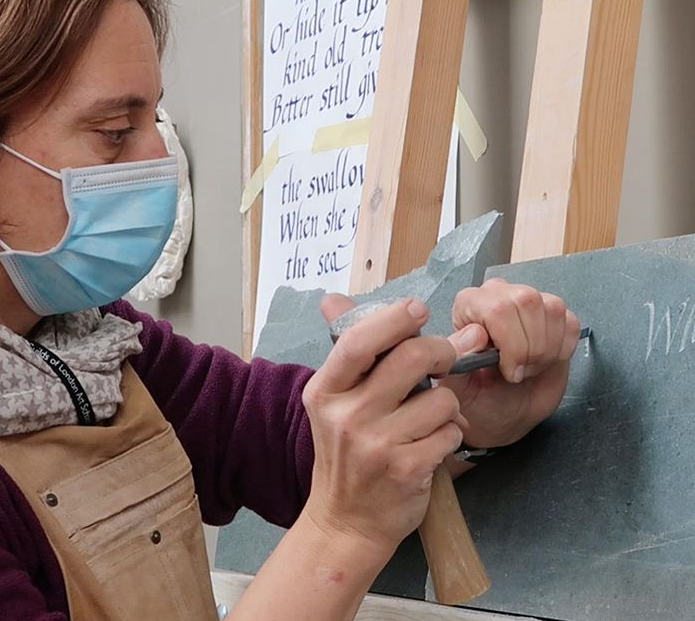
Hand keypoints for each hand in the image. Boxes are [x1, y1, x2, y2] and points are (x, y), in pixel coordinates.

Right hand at [301, 295, 464, 554]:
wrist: (345, 521)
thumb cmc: (346, 453)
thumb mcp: (335, 401)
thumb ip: (352, 354)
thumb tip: (347, 299)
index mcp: (325, 391)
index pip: (360, 341)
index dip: (395, 318)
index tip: (418, 310)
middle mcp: (346, 416)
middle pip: (412, 357)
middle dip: (442, 350)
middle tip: (446, 357)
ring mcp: (375, 445)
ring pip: (441, 397)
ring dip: (448, 404)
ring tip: (432, 417)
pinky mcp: (405, 470)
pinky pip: (451, 432)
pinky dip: (452, 433)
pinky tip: (434, 443)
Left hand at [439, 278, 579, 448]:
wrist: (501, 412)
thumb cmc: (477, 398)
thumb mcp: (458, 386)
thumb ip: (457, 357)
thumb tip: (476, 333)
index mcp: (468, 305)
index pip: (497, 308)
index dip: (510, 343)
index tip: (508, 370)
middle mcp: (496, 296)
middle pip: (528, 302)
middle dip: (530, 347)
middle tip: (518, 372)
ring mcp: (527, 302)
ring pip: (553, 309)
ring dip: (546, 349)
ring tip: (528, 367)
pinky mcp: (554, 316)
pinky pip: (570, 323)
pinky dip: (562, 350)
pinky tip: (544, 362)